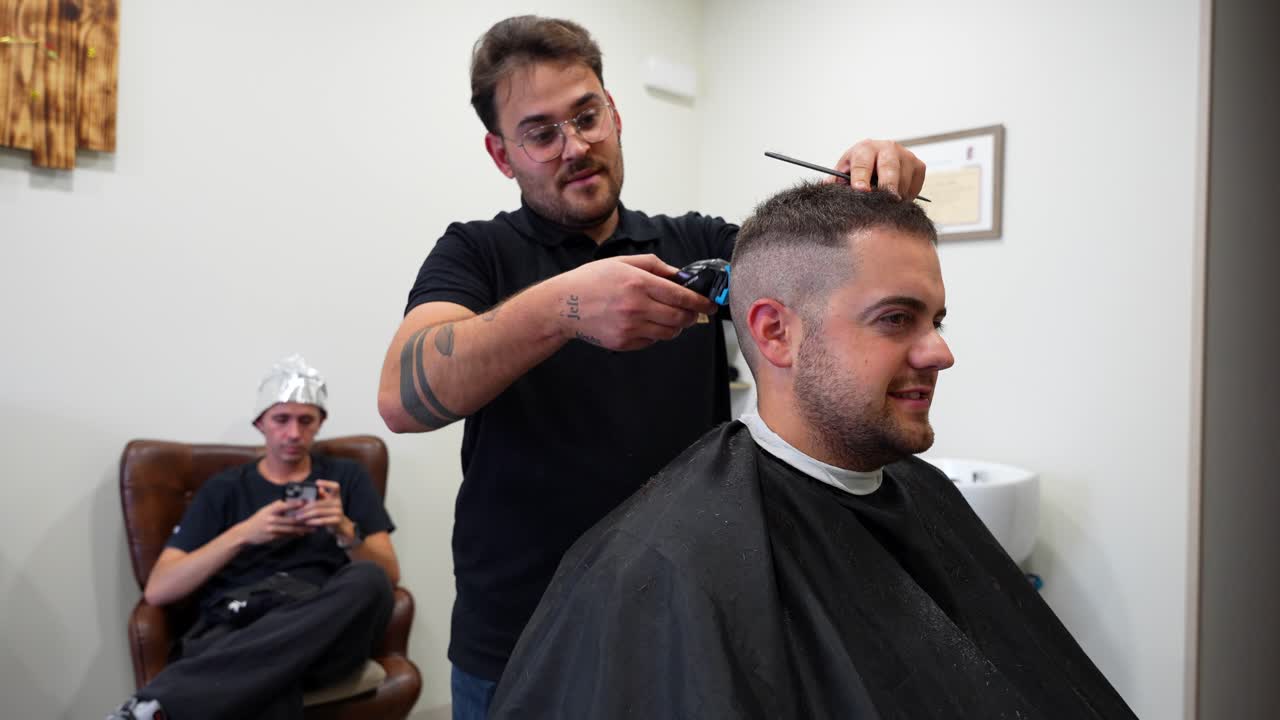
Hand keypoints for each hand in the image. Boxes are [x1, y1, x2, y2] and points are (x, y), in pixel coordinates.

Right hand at [236, 499, 309, 545]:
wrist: (246, 533)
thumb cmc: (259, 519)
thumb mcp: (267, 510)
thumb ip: (279, 507)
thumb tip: (296, 503)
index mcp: (271, 509)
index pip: (284, 505)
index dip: (295, 503)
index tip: (306, 502)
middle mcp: (271, 518)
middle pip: (291, 518)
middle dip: (305, 518)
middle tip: (316, 518)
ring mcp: (272, 528)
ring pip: (291, 528)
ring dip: (304, 528)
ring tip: (314, 528)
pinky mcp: (273, 536)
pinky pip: (287, 535)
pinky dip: (296, 534)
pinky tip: (304, 533)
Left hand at [297, 479, 347, 534]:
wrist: (341, 526)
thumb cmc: (330, 513)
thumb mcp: (327, 503)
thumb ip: (321, 496)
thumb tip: (313, 488)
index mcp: (336, 496)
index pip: (335, 487)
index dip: (327, 483)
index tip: (317, 482)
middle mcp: (338, 502)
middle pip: (318, 503)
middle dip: (305, 507)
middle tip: (296, 511)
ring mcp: (338, 512)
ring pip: (318, 512)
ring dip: (306, 515)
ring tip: (298, 517)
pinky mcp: (337, 521)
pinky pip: (322, 521)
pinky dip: (312, 521)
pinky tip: (306, 522)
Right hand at [551, 254, 717, 351]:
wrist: (563, 306)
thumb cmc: (592, 280)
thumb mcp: (623, 262)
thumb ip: (655, 266)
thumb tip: (680, 276)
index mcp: (638, 283)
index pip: (682, 296)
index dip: (701, 302)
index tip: (710, 304)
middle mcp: (637, 307)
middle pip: (680, 317)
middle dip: (692, 315)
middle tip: (694, 311)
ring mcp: (630, 328)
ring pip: (670, 332)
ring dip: (677, 325)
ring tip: (670, 316)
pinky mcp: (624, 342)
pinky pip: (652, 341)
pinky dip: (657, 333)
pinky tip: (648, 323)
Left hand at [827, 139, 925, 199]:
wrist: (879, 161)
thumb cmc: (859, 169)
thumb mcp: (844, 173)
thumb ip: (835, 183)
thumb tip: (825, 192)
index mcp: (865, 148)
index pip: (862, 162)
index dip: (861, 176)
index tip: (861, 190)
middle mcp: (887, 148)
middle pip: (889, 166)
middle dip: (887, 184)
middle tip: (886, 200)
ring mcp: (905, 155)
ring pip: (903, 179)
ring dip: (896, 195)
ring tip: (886, 204)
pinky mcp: (918, 166)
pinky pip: (914, 186)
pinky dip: (906, 196)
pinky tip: (897, 196)